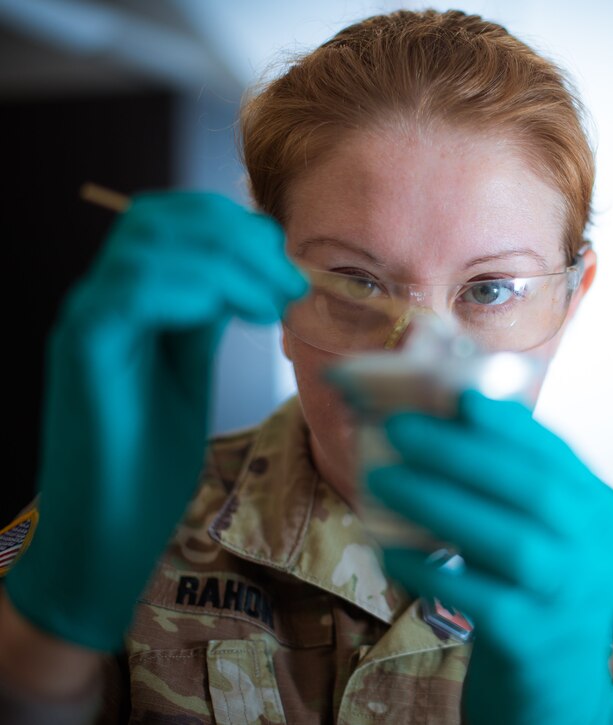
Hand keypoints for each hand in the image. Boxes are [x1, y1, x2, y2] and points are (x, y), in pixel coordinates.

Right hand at [5, 192, 306, 650]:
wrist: (107, 531)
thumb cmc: (147, 462)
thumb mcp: (188, 372)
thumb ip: (202, 319)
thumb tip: (242, 276)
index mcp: (129, 300)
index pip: (172, 219)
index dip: (234, 225)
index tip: (285, 264)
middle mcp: (102, 300)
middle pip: (157, 217)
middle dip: (236, 237)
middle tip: (286, 283)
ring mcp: (87, 323)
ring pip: (146, 246)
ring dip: (225, 264)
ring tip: (268, 306)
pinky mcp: (81, 355)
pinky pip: (127, 294)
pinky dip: (186, 290)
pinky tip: (225, 316)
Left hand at [370, 391, 612, 724]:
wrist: (553, 699)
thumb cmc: (537, 602)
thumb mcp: (547, 541)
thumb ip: (517, 493)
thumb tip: (451, 422)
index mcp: (608, 518)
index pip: (560, 457)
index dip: (509, 423)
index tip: (459, 397)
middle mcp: (602, 556)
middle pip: (534, 490)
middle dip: (460, 452)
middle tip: (399, 430)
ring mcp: (573, 601)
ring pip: (508, 539)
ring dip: (437, 501)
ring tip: (382, 480)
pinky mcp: (534, 642)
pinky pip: (476, 597)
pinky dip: (428, 568)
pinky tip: (389, 551)